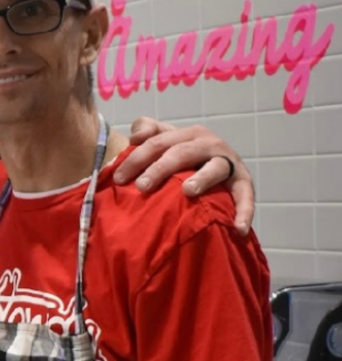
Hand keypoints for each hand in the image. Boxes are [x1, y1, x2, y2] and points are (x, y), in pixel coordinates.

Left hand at [112, 118, 253, 235]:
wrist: (218, 166)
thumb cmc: (182, 156)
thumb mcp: (166, 140)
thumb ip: (149, 131)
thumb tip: (135, 135)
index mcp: (186, 134)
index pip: (157, 142)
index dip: (136, 158)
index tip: (116, 178)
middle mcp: (208, 143)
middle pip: (181, 153)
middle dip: (160, 168)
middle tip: (141, 186)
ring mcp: (227, 161)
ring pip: (214, 168)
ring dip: (202, 178)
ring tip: (187, 191)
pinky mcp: (243, 180)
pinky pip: (245, 194)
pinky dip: (244, 210)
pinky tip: (238, 228)